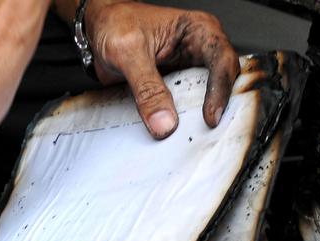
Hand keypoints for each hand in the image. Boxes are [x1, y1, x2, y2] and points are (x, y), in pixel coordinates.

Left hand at [85, 2, 238, 138]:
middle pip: (222, 82)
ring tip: (189, 138)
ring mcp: (187, 72)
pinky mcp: (173, 89)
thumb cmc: (116, 24)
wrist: (97, 30)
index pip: (221, 60)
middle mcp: (199, 51)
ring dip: (195, 119)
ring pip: (203, 100)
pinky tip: (170, 132)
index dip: (220, 90)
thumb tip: (164, 121)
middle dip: (216, 107)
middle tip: (205, 131)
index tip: (209, 116)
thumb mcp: (128, 51)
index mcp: (198, 30)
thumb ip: (146, 87)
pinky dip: (178, 123)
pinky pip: (182, 110)